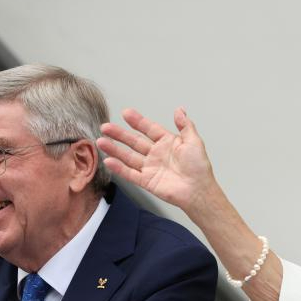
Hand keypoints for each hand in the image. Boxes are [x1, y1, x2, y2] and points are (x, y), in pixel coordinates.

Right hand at [97, 107, 218, 214]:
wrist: (198, 190)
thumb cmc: (199, 167)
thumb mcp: (194, 141)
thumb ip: (185, 125)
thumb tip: (179, 110)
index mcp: (167, 142)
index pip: (149, 129)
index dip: (137, 121)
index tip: (126, 113)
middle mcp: (156, 154)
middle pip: (134, 142)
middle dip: (119, 134)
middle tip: (106, 127)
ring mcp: (150, 168)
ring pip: (128, 156)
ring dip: (114, 149)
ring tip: (101, 141)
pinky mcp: (147, 181)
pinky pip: (130, 173)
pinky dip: (119, 168)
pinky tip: (109, 161)